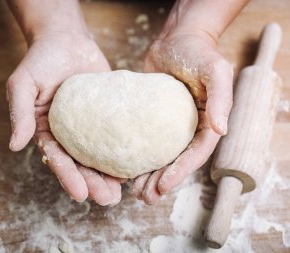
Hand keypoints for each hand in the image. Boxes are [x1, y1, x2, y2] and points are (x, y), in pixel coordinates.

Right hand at [7, 32, 122, 205]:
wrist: (66, 40)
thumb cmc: (40, 60)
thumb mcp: (23, 84)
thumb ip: (20, 113)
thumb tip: (14, 145)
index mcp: (46, 131)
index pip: (56, 159)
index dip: (67, 177)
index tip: (80, 195)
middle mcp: (68, 134)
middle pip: (80, 164)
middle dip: (92, 184)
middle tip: (107, 199)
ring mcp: (90, 127)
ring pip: (99, 156)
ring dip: (109, 176)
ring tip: (121, 193)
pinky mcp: (108, 116)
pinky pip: (115, 135)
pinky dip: (123, 151)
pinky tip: (135, 165)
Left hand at [133, 32, 232, 203]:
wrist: (175, 40)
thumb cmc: (198, 53)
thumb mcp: (215, 70)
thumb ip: (220, 98)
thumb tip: (221, 129)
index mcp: (206, 123)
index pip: (195, 153)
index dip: (181, 172)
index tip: (164, 186)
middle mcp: (187, 128)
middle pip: (176, 161)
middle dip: (161, 181)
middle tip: (145, 198)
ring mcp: (167, 125)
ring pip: (158, 156)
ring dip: (147, 175)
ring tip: (133, 192)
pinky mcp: (149, 118)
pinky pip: (143, 140)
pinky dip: (135, 155)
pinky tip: (122, 167)